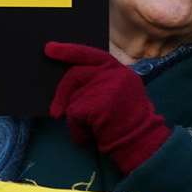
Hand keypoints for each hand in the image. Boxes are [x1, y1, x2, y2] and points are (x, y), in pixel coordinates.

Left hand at [46, 42, 170, 173]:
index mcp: (120, 70)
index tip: (49, 48)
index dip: (69, 51)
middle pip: (75, 74)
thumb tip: (69, 78)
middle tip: (54, 111)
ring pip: (73, 97)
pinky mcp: (95, 104)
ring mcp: (105, 88)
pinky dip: (75, 128)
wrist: (142, 143)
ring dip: (74, 116)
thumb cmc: (128, 122)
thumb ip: (100, 81)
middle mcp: (114, 74)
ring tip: (88, 129)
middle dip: (61, 92)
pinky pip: (72, 113)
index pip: (91, 54)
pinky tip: (87, 136)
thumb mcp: (120, 93)